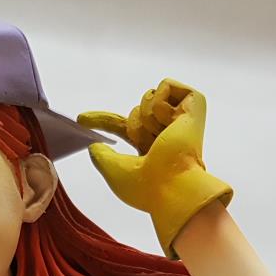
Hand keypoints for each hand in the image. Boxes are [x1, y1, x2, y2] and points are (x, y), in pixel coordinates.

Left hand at [78, 79, 232, 258]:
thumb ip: (102, 158)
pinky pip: (166, 86)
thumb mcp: (116, 173)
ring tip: (162, 136)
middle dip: (134, 126)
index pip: (123, 128)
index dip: (103, 121)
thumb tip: (94, 145)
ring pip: (148, 98)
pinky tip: (170, 122)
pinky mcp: (193, 105)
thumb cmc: (149, 188)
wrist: (175, 187)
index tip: (81, 119)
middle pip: (135, 111)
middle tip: (149, 146)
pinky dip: (160, 103)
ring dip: (146, 117)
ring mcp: (181, 119)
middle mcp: (167, 132)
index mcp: (151, 148)